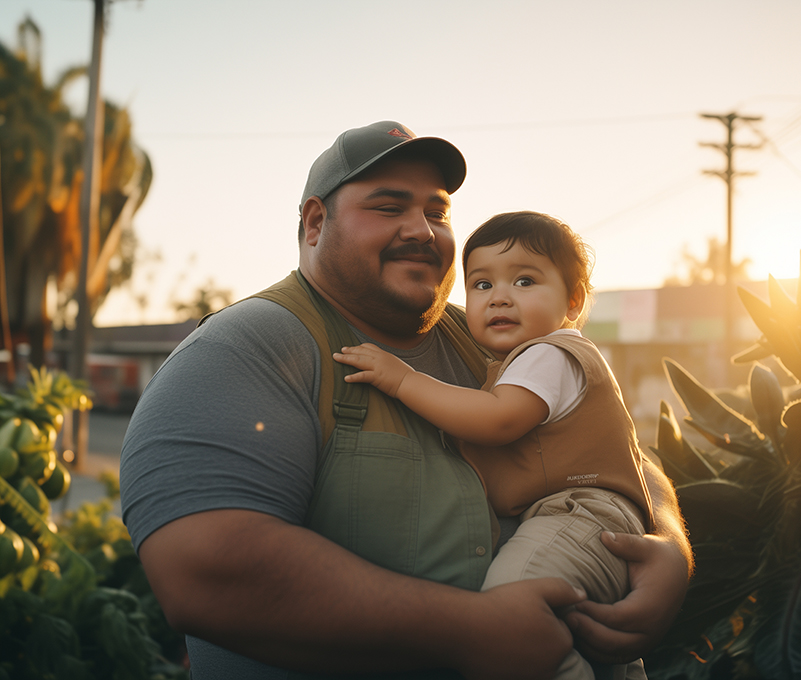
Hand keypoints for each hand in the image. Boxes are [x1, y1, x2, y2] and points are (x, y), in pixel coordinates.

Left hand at [333, 343, 412, 397]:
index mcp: (384, 355)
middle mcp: (379, 358)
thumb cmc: (405, 376)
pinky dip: (354, 377)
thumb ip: (387, 363)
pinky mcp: (377, 377)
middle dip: (349, 351)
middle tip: (339, 351)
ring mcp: (377, 367)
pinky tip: (346, 378)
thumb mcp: (395, 364)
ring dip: (345, 359)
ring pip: (358, 360)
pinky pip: (363, 376)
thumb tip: (383, 365)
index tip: (350, 348)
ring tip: (336, 358)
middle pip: (360, 351)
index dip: (358, 347)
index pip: (369, 347)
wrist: (411, 382)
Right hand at [455, 578, 584, 679]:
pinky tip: (496, 650)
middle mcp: (550, 668)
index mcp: (560, 644)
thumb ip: (564, 590)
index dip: (546, 619)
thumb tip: (583, 596)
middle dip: (537, 638)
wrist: (463, 628)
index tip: (526, 612)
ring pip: (534, 663)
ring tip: (504, 635)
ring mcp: (530, 679)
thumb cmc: (500, 605)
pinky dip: (510, 664)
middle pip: (549, 651)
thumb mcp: (535, 588)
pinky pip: (517, 673)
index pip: (562, 632)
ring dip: (524, 652)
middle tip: (514, 623)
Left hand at [564, 531, 688, 663]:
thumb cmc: (657, 557)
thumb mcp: (644, 545)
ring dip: (589, 643)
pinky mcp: (641, 644)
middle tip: (564, 615)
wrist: (675, 572)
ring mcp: (647, 641)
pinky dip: (597, 651)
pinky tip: (579, 635)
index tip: (573, 600)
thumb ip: (625, 542)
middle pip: (614, 641)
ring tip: (568, 625)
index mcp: (651, 607)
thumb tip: (604, 536)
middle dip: (586, 630)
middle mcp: (652, 629)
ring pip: (614, 653)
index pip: (617, 618)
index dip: (592, 612)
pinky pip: (617, 657)